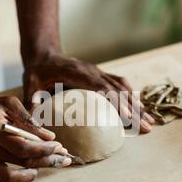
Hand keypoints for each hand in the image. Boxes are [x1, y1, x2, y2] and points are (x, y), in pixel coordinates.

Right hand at [0, 95, 71, 181]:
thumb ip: (28, 119)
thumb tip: (49, 138)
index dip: (43, 149)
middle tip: (61, 160)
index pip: (22, 144)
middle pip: (19, 161)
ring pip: (5, 176)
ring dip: (26, 177)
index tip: (59, 148)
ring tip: (36, 170)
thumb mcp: (8, 104)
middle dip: (45, 161)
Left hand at [23, 53, 154, 132]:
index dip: (117, 102)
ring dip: (138, 105)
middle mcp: (93, 71)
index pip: (103, 88)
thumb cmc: (37, 70)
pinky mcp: (100, 76)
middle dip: (135, 109)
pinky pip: (121, 85)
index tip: (129, 117)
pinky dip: (132, 97)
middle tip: (148, 127)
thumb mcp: (30, 83)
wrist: (44, 53)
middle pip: (119, 90)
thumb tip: (33, 121)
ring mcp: (99, 72)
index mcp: (78, 73)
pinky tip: (140, 109)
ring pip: (124, 88)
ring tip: (150, 122)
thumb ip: (32, 99)